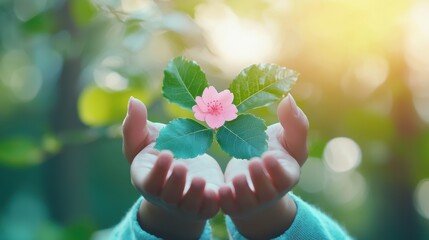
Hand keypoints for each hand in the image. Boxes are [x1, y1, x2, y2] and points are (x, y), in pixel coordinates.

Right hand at [122, 97, 223, 238]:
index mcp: (147, 180)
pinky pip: (209, 209)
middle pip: (168, 196)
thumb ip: (136, 124)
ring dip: (194, 194)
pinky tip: (220, 191)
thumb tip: (133, 100)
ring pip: (189, 206)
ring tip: (199, 179)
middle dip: (175, 182)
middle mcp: (165, 196)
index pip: (149, 182)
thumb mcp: (145, 139)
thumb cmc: (157, 151)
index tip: (166, 153)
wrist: (181, 171)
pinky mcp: (205, 204)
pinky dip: (214, 203)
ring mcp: (186, 203)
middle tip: (182, 166)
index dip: (157, 171)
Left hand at [219, 94, 308, 238]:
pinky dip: (224, 200)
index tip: (268, 155)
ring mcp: (251, 200)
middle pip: (267, 192)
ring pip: (247, 202)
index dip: (277, 170)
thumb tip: (288, 98)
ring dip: (242, 190)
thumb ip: (294, 122)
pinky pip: (229, 206)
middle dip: (260, 178)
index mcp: (286, 176)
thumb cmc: (277, 151)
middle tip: (253, 162)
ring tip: (237, 177)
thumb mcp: (288, 138)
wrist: (256, 173)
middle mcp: (270, 192)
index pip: (285, 178)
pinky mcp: (234, 203)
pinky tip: (219, 189)